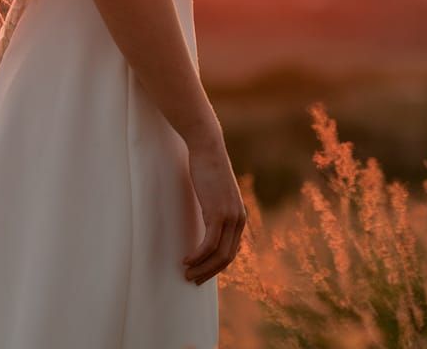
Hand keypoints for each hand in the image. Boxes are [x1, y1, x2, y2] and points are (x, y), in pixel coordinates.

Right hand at [182, 131, 245, 284]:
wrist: (207, 148)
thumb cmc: (207, 167)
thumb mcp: (216, 192)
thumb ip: (216, 207)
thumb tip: (207, 218)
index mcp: (240, 216)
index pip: (231, 250)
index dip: (217, 265)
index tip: (202, 271)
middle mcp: (239, 220)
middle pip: (226, 258)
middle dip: (209, 272)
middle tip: (193, 279)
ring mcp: (230, 217)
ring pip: (218, 255)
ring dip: (202, 268)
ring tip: (187, 274)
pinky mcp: (218, 214)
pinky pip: (208, 244)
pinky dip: (197, 256)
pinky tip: (186, 260)